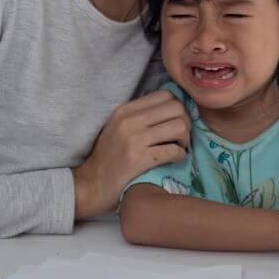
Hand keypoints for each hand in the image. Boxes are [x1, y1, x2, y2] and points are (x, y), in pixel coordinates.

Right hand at [72, 90, 190, 217]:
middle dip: (186, 122)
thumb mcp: (118, 127)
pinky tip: (174, 160)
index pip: (166, 94)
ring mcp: (133, 139)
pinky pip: (174, 151)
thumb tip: (172, 108)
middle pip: (177, 108)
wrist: (91, 184)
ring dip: (185, 140)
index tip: (175, 122)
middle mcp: (129, 120)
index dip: (177, 108)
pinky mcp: (138, 159)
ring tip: (179, 148)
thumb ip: (139, 115)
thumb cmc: (108, 157)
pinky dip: (180, 156)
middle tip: (181, 137)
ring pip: (179, 127)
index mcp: (125, 109)